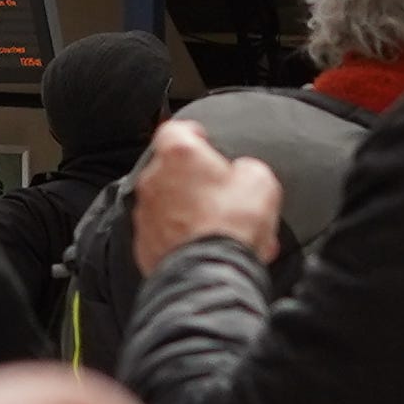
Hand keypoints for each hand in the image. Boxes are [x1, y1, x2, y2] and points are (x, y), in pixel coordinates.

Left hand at [131, 118, 279, 270]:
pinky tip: (205, 247)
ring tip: (217, 228)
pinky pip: (163, 233)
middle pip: (171, 169)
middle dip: (194, 179)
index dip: (194, 134)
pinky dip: (180, 236)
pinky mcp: (144, 243)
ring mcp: (146, 212)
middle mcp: (154, 179)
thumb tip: (243, 174)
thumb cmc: (232, 225)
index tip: (204, 141)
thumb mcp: (260, 182)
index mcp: (179, 154)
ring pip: (167, 203)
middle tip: (220, 193)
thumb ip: (247, 168)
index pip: (176, 129)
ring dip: (187, 209)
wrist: (210, 274)